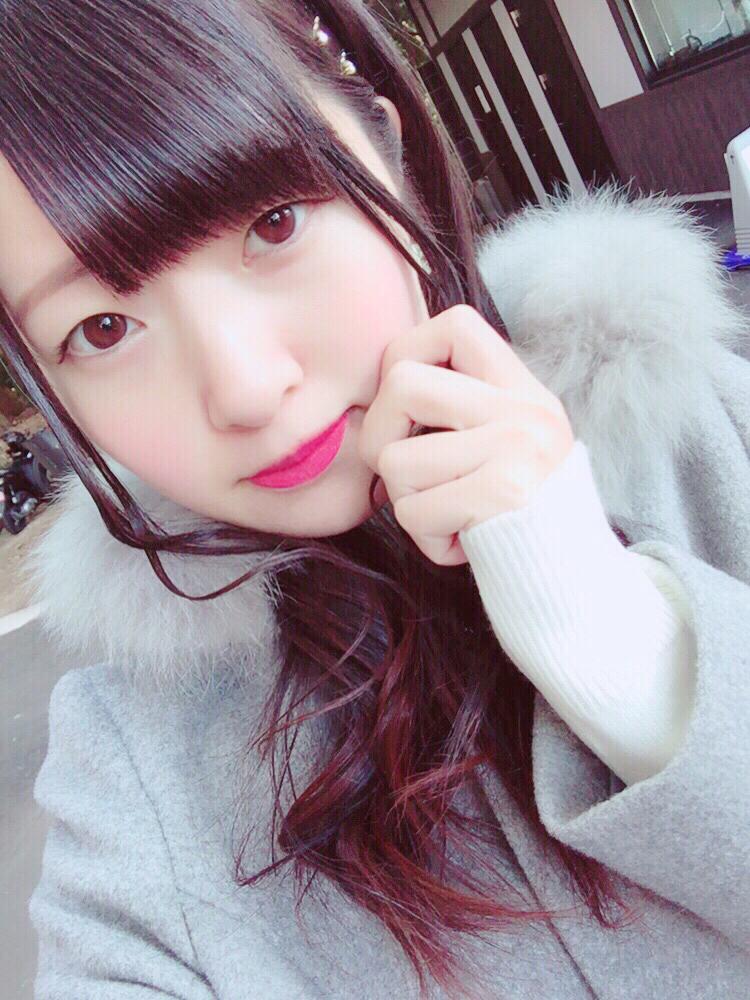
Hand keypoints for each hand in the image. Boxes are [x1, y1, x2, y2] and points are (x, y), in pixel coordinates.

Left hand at [358, 304, 575, 565]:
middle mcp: (524, 409)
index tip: (408, 408)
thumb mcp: (503, 442)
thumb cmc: (515, 514)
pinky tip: (462, 539)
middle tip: (409, 475)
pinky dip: (425, 537)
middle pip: (401, 384)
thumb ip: (459, 405)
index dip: (406, 356)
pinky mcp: (505, 493)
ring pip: (394, 459)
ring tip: (447, 512)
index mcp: (521, 390)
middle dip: (380, 438)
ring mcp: (518, 447)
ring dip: (406, 499)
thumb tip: (380, 387)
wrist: (568, 576)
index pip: (454, 325)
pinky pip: (413, 512)